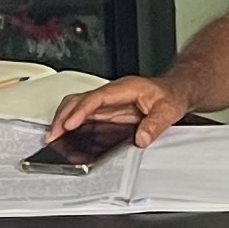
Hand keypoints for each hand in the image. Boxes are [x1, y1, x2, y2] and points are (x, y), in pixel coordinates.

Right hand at [49, 74, 188, 146]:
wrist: (174, 91)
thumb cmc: (170, 96)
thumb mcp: (168, 111)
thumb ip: (155, 125)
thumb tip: (141, 139)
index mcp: (124, 89)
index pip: (96, 98)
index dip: (81, 111)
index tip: (70, 124)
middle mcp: (112, 93)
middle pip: (79, 99)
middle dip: (63, 116)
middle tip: (54, 135)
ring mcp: (108, 101)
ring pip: (77, 105)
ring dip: (63, 119)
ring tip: (54, 137)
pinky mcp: (107, 110)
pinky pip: (84, 114)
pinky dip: (71, 123)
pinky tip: (66, 135)